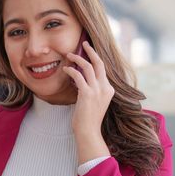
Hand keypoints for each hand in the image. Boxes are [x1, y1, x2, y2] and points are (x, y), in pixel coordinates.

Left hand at [62, 41, 113, 162]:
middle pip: (100, 63)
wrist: (88, 132)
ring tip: (69, 55)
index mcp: (109, 90)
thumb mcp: (94, 102)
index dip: (95, 59)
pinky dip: (71, 70)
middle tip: (83, 43)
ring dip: (78, 59)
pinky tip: (65, 69)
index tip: (87, 52)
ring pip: (89, 67)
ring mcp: (97, 91)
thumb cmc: (88, 119)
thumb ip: (91, 90)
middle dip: (91, 51)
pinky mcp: (87, 94)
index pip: (103, 70)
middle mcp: (105, 88)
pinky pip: (78, 76)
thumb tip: (80, 79)